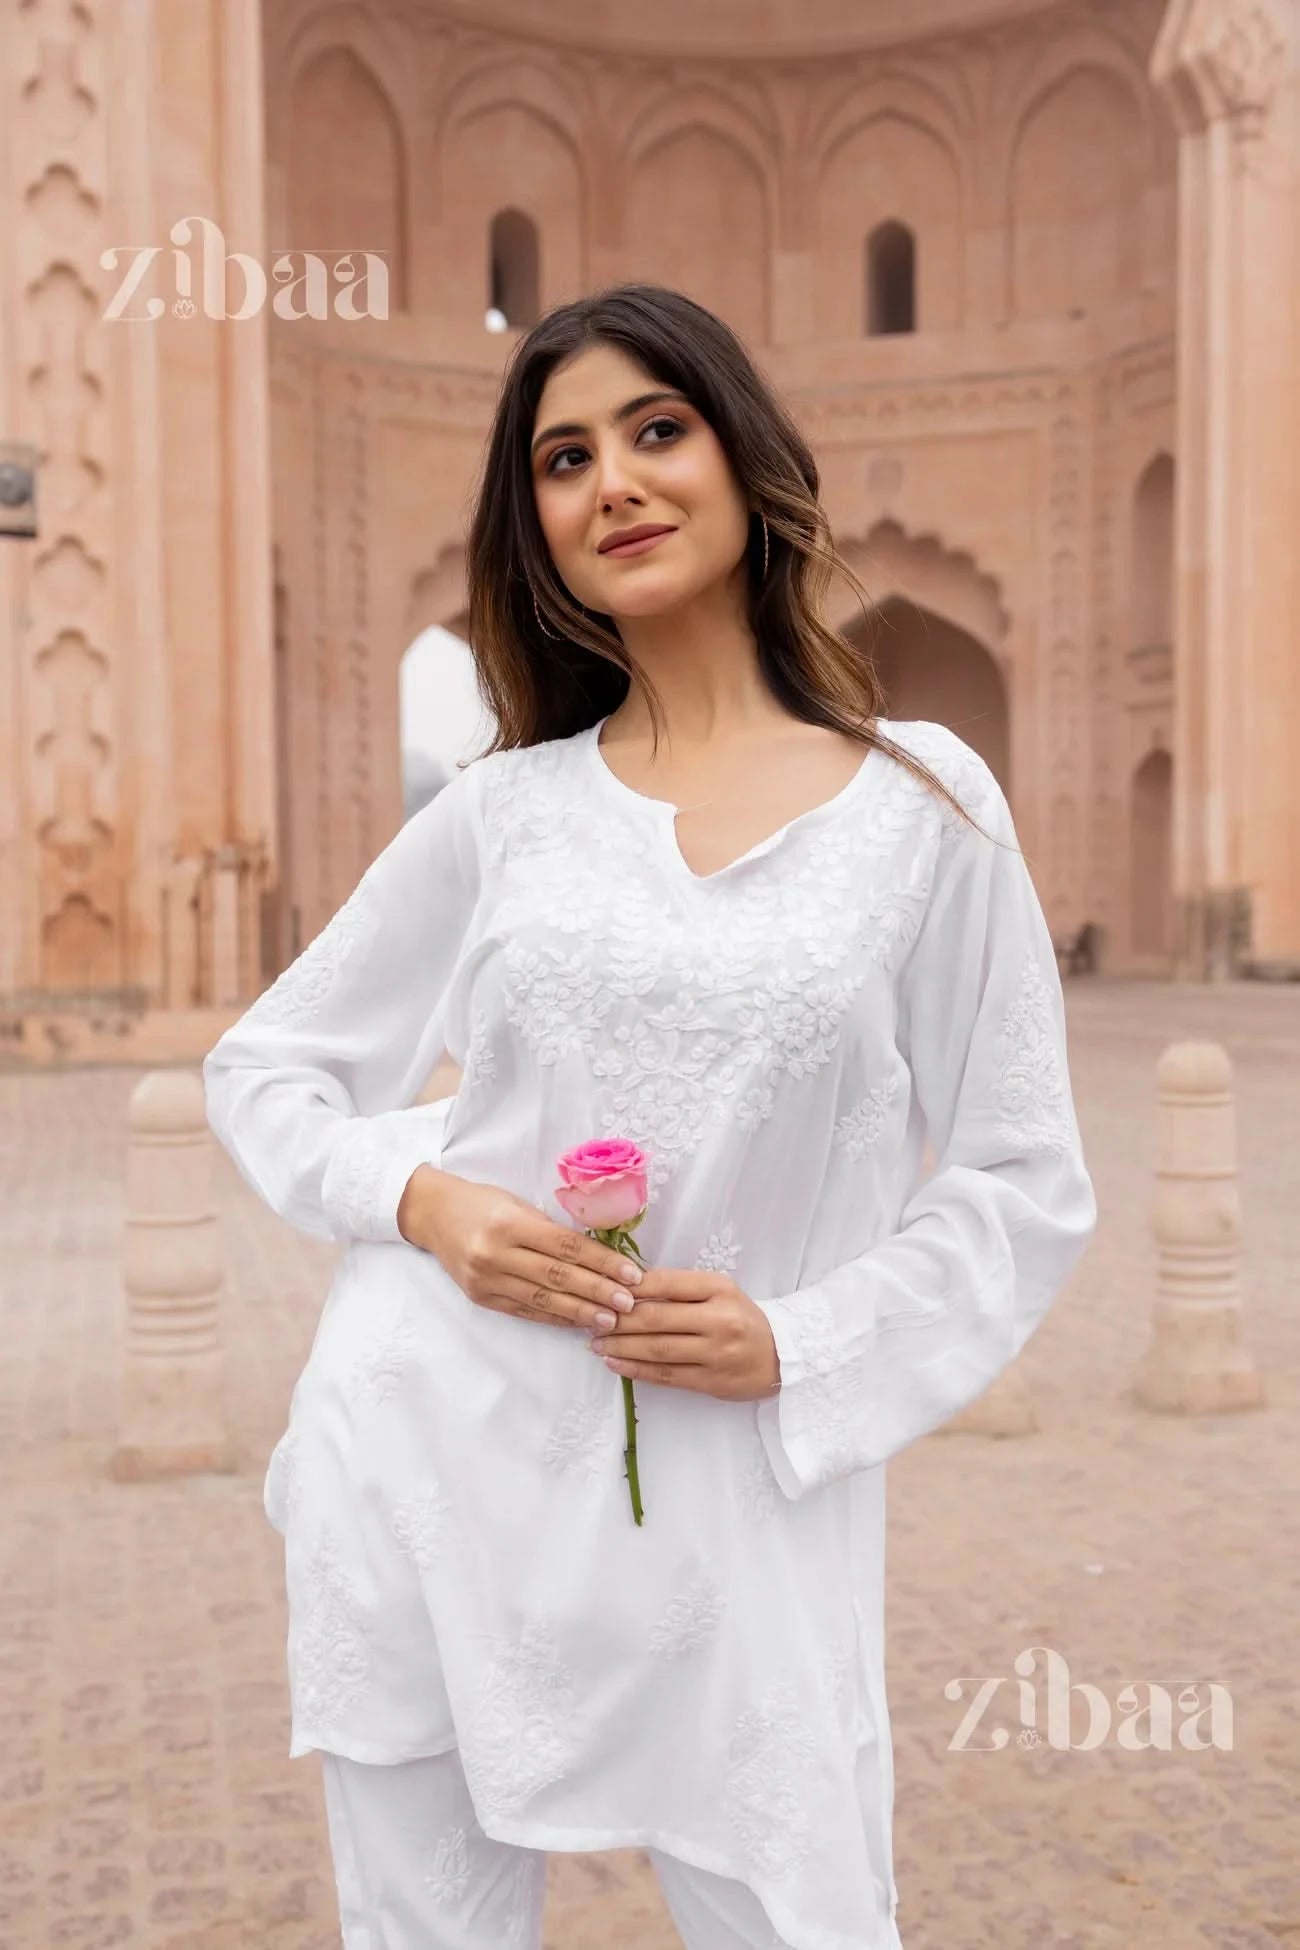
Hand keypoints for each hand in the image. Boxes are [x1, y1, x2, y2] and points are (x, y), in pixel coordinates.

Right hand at [398, 1167, 645, 1336]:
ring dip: (580, 1312)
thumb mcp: (517, 1204)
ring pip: (543, 1299)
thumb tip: (597, 1256)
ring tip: (610, 1320)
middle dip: (598, 1291)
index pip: (566, 1246)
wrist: (433, 1216)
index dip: (602, 1262)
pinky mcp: (481, 1298)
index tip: (631, 1274)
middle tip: (629, 1303)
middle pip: (558, 1276)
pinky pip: (526, 1310)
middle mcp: (496, 1253)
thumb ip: (550, 1229)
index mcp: (510, 1223)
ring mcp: (486, 1279)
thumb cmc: (483, 1203)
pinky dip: (554, 1318)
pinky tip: (577, 1322)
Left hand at [587, 1267, 780, 1403]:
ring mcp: (715, 1353)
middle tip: (592, 1321)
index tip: (604, 1291)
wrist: (780, 1355)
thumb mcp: (718, 1291)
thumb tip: (628, 1287)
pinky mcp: (711, 1381)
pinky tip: (616, 1363)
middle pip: (656, 1319)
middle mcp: (718, 1319)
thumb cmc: (740, 1317)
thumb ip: (680, 1288)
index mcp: (719, 1289)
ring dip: (621, 1347)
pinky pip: (665, 1375)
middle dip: (618, 1321)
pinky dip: (635, 1369)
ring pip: (657, 1349)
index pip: (666, 1284)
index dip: (630, 1288)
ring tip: (596, 1345)